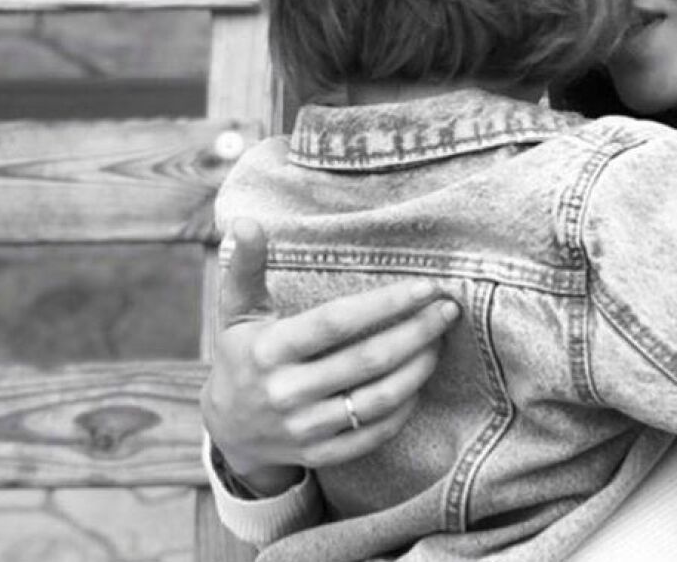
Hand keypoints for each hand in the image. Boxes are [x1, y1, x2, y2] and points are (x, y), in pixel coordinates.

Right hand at [201, 219, 459, 495]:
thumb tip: (246, 223)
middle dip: (417, 332)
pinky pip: (374, 434)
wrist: (228, 432)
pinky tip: (418, 382)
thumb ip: (245, 267)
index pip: (337, 322)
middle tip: (448, 310)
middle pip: (367, 360)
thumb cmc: (243, 357)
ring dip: (418, 369)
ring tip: (438, 342)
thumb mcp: (237, 312)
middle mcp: (287, 392)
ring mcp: (304, 428)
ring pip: (378, 399)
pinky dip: (403, 408)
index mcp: (269, 350)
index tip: (426, 287)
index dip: (386, 304)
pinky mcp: (320, 454)